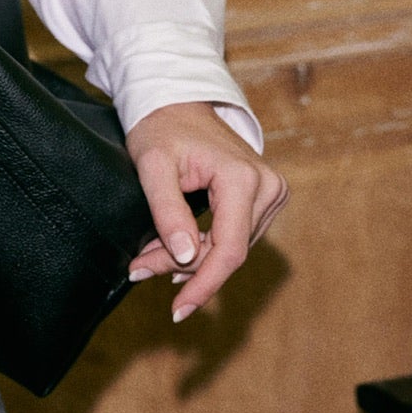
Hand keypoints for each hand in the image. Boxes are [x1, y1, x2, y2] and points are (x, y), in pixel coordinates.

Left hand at [125, 100, 287, 323]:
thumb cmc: (161, 128)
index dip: (203, 285)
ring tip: (151, 256)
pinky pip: (236, 235)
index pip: (228, 250)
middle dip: (185, 269)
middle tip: (140, 268)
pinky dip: (205, 247)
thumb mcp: (152, 166)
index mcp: (242, 178)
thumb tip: (186, 257)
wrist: (178, 102)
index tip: (177, 310)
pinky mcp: (266, 196)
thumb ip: (168, 211)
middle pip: (228, 252)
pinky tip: (178, 250)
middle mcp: (267, 186)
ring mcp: (271, 191)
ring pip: (232, 248)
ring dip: (192, 260)